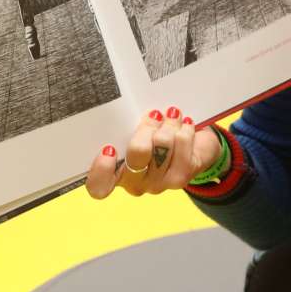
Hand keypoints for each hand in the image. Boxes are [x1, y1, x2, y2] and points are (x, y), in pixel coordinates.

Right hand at [85, 109, 214, 199]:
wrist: (191, 147)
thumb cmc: (154, 134)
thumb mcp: (135, 130)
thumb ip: (125, 125)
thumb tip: (124, 106)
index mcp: (114, 172)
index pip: (99, 184)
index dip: (101, 169)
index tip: (110, 149)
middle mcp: (134, 183)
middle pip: (137, 153)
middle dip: (148, 126)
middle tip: (154, 115)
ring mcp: (157, 184)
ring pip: (162, 146)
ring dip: (169, 124)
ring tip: (171, 116)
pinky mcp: (180, 178)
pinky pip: (181, 144)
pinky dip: (184, 129)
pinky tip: (184, 125)